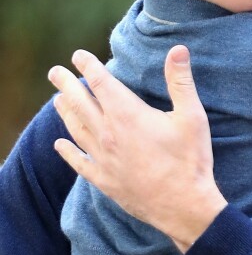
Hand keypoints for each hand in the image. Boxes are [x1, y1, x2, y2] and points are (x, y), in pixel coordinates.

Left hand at [48, 45, 226, 250]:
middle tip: (55, 72)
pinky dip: (67, 151)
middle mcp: (108, 133)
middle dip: (66, 84)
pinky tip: (60, 145)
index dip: (88, 66)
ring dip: (65, 112)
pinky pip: (79, 162)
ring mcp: (103, 158)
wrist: (183, 206)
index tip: (79, 56)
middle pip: (80, 102)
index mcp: (128, 114)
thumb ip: (181, 81)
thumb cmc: (190, 159)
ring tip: (57, 100)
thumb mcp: (192, 116)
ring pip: (76, 129)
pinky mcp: (104, 180)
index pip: (101, 82)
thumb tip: (178, 49)